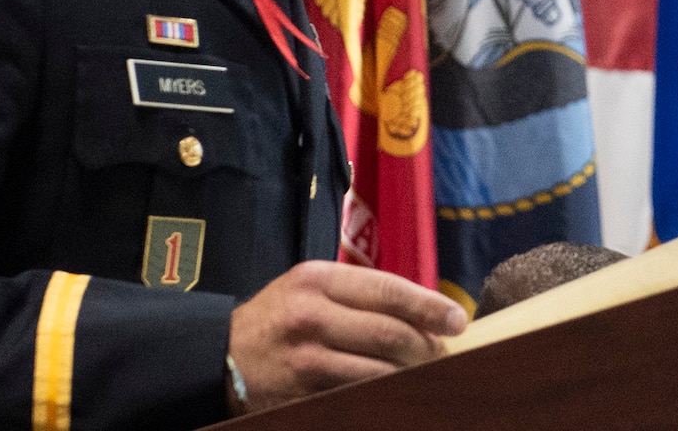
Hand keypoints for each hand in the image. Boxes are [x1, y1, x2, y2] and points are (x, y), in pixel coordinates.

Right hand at [226, 259, 466, 412]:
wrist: (220, 356)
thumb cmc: (277, 317)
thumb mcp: (309, 287)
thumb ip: (357, 293)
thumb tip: (422, 310)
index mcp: (316, 280)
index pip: (388, 290)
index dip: (429, 306)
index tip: (457, 319)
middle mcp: (311, 316)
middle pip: (390, 334)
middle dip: (427, 348)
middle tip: (445, 354)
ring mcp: (306, 360)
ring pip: (380, 372)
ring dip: (411, 377)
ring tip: (425, 375)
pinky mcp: (304, 396)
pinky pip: (359, 397)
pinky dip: (385, 397)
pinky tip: (397, 394)